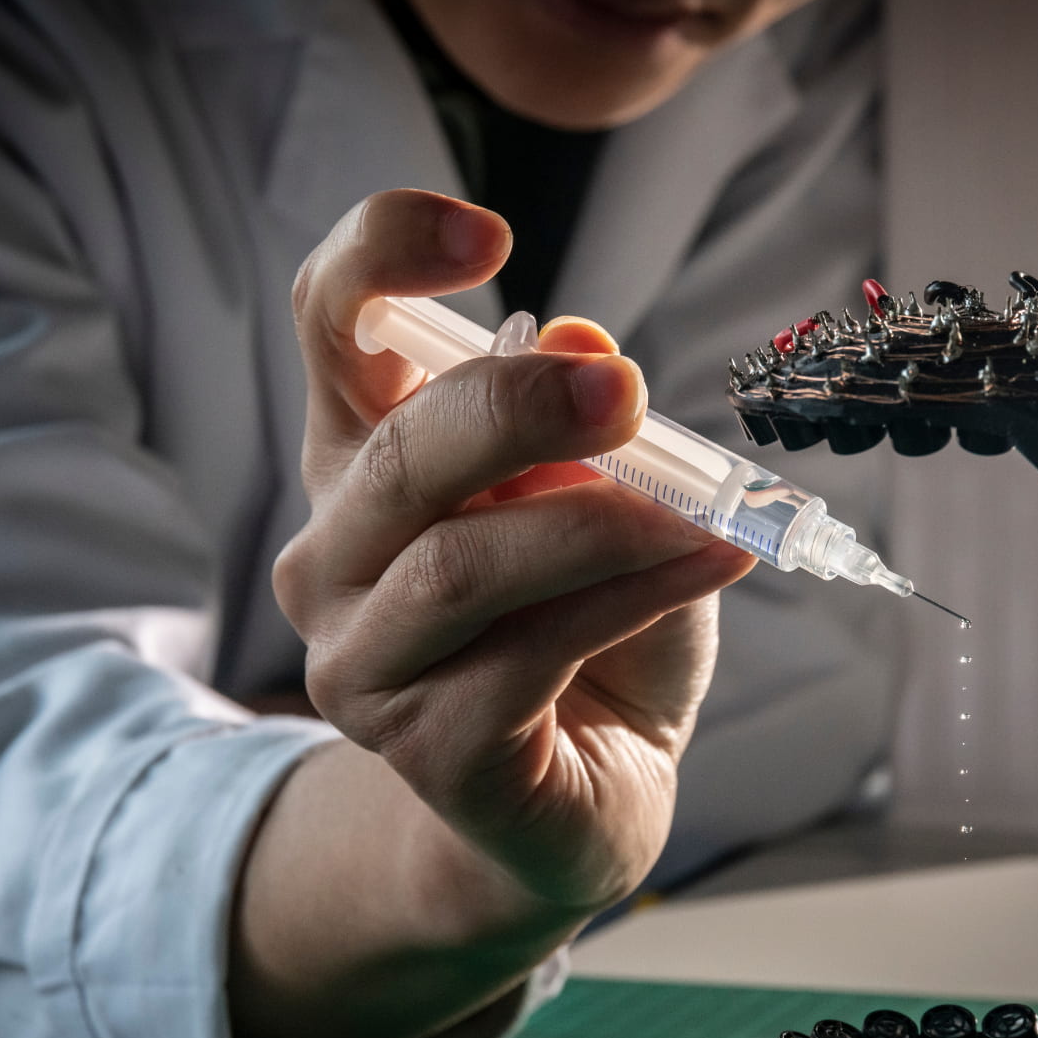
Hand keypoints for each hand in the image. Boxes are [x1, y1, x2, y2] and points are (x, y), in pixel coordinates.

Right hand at [274, 188, 753, 911]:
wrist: (579, 804)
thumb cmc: (590, 639)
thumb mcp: (614, 512)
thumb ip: (591, 438)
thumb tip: (581, 341)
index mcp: (365, 462)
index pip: (328, 325)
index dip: (381, 255)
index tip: (487, 233)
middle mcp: (332, 557)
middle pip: (397, 453)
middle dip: (517, 407)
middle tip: (628, 393)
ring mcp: (362, 662)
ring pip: (461, 564)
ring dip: (601, 525)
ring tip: (706, 518)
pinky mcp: (422, 748)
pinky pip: (532, 653)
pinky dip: (635, 597)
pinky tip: (709, 568)